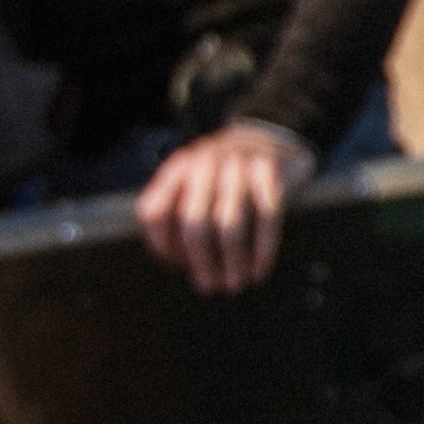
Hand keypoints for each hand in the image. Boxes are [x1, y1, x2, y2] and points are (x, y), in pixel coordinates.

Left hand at [134, 122, 311, 295]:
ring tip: (235, 284)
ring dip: (233, 261)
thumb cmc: (223, 178)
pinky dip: (264, 249)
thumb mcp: (191, 185)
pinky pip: (267, 217)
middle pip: (193, 222)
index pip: (154, 213)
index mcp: (175, 169)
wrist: (267, 137)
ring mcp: (238, 165)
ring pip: (230, 224)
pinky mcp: (269, 171)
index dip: (161, 246)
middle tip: (210, 286)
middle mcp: (203, 163)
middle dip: (202, 262)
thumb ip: (177, 219)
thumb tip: (184, 268)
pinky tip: (259, 270)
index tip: (177, 266)